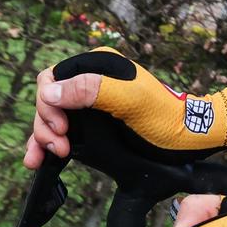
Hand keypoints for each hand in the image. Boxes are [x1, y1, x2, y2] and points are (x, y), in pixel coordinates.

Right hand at [22, 47, 226, 169]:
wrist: (189, 138)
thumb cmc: (165, 116)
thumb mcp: (131, 100)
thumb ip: (92, 90)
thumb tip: (48, 93)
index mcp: (97, 65)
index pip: (51, 78)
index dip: (48, 103)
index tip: (61, 128)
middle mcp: (90, 82)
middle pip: (47, 100)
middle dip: (46, 125)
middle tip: (60, 148)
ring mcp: (90, 106)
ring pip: (50, 118)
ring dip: (42, 137)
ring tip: (43, 159)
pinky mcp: (92, 126)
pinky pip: (61, 132)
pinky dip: (45, 145)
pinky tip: (38, 161)